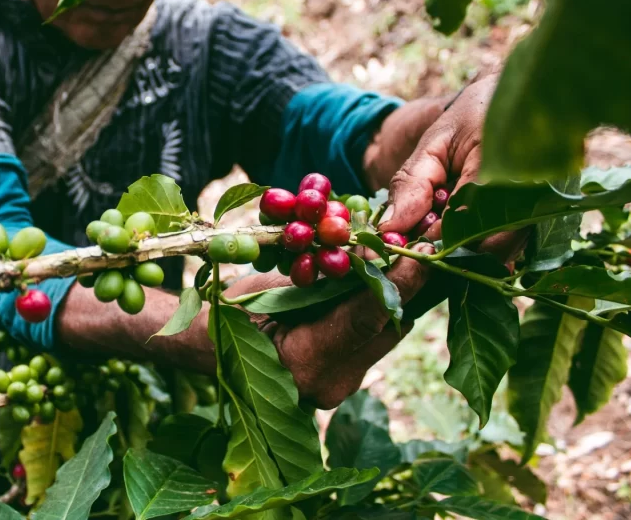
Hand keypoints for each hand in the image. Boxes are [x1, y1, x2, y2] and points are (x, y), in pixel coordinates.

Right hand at [223, 244, 434, 409]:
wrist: (207, 349)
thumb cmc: (227, 311)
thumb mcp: (269, 285)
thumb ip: (321, 278)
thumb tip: (369, 252)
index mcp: (303, 363)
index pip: (364, 319)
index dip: (397, 283)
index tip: (422, 251)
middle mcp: (327, 384)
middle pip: (385, 328)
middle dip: (401, 285)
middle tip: (417, 243)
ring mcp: (337, 387)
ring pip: (383, 333)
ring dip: (390, 296)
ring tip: (397, 255)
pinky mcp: (342, 378)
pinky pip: (370, 339)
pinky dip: (373, 309)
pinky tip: (374, 280)